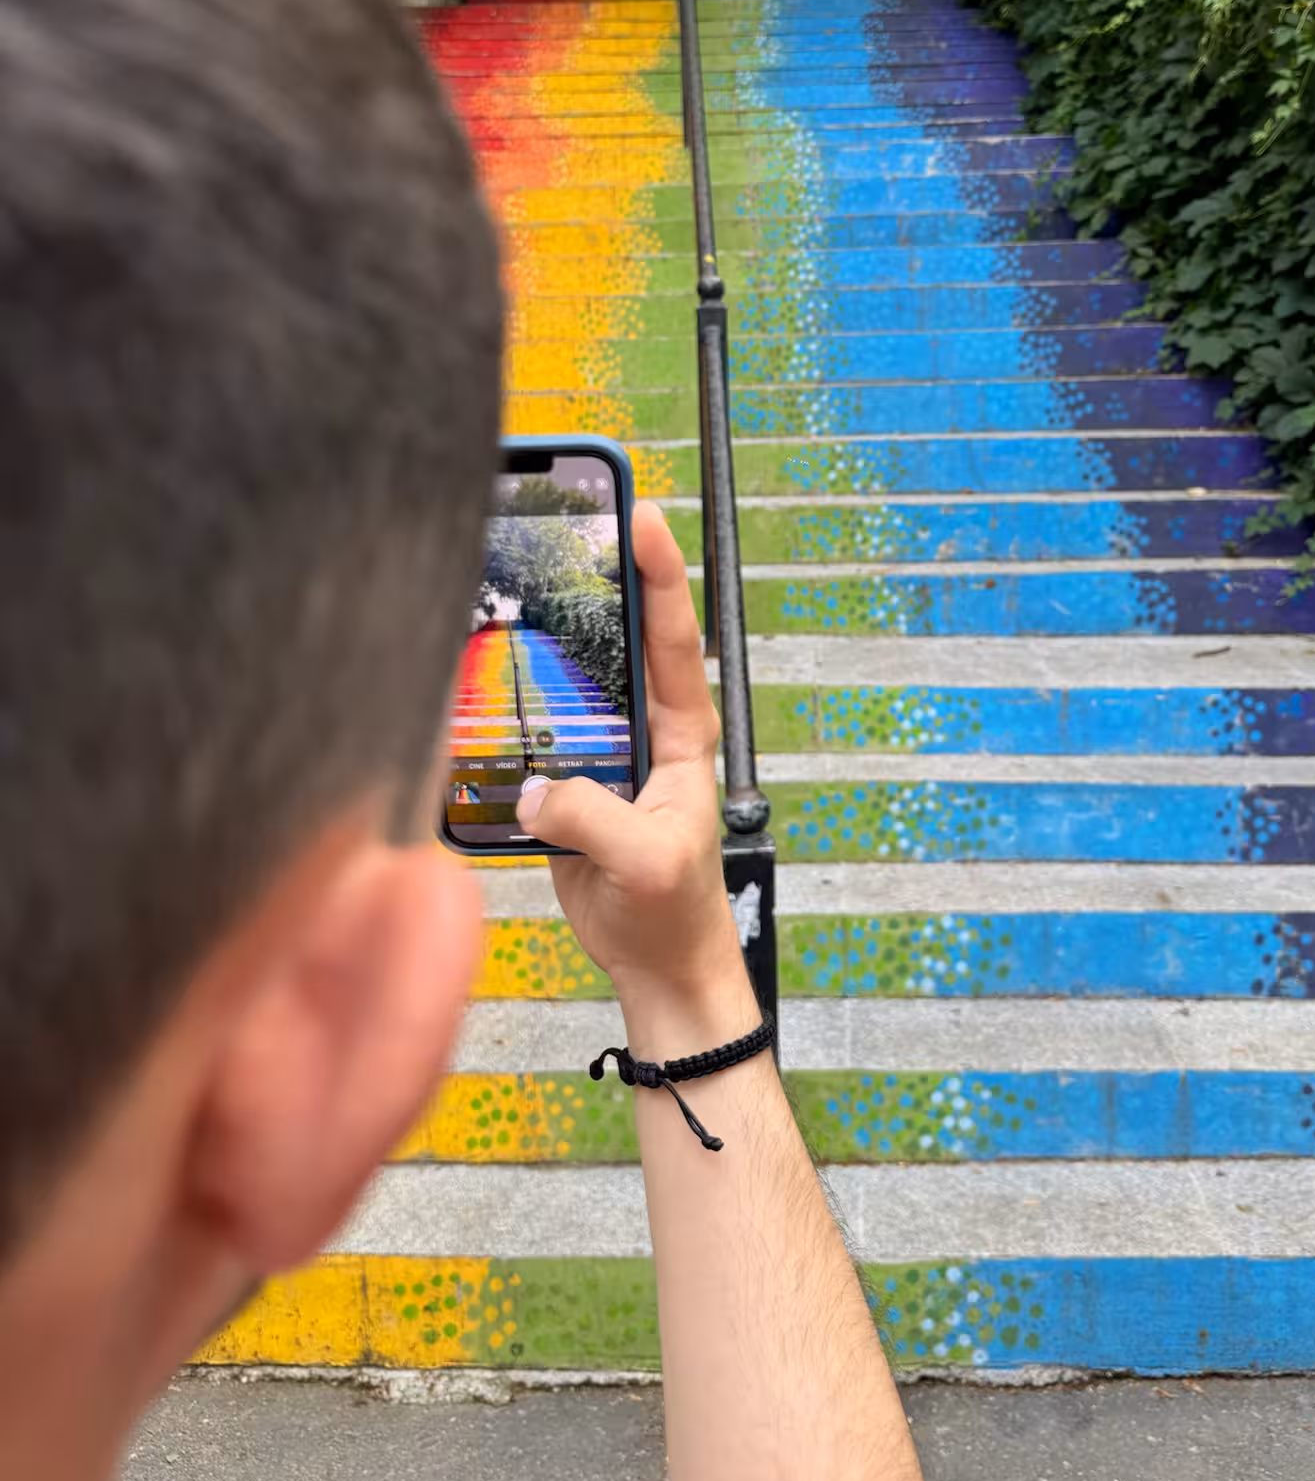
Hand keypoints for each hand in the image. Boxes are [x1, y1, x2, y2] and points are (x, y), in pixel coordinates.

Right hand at [518, 502, 754, 1043]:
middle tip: (564, 516)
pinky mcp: (561, 784)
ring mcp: (599, 754)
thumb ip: (591, 818)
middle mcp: (643, 732)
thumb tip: (530, 788)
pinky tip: (467, 671)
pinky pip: (527, 733)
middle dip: (594, 578)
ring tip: (503, 576)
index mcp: (682, 738)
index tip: (642, 517)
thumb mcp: (645, 862)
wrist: (654, 964)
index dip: (660, 576)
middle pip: (616, 640)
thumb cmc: (671, 912)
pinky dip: (500, 705)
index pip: (674, 641)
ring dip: (538, 638)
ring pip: (565, 682)